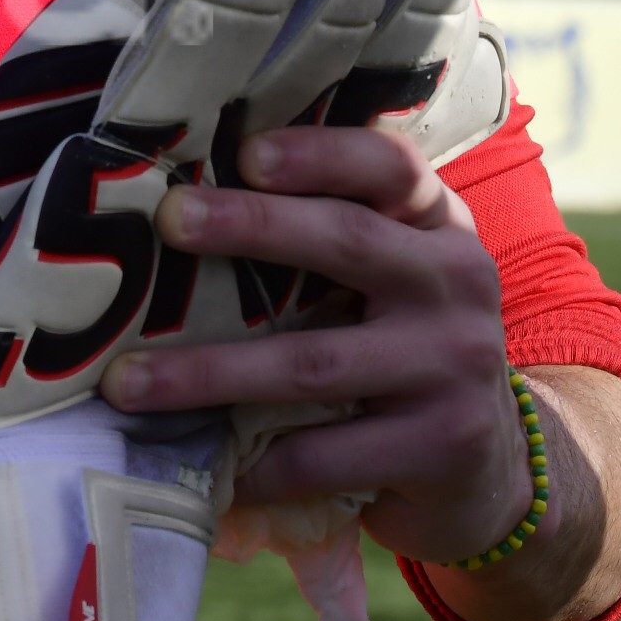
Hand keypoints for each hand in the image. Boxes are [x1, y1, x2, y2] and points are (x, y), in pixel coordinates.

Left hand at [96, 125, 529, 567]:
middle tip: (168, 220)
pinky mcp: (443, 446)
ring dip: (210, 372)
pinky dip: (257, 463)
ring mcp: (456, 366)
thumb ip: (327, 237)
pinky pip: (326, 456)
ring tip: (127, 381)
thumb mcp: (393, 277)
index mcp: (437, 224)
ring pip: (313, 363)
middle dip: (251, 228)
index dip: (321, 154)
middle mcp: (456, 282)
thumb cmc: (402, 346)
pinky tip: (203, 467)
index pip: (390, 166)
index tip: (246, 153)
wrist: (494, 466)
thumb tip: (178, 206)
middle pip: (348, 242)